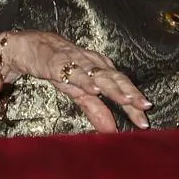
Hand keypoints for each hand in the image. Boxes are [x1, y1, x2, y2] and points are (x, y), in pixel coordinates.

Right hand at [0, 31, 151, 132]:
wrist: (33, 48)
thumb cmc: (61, 68)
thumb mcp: (78, 92)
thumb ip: (95, 110)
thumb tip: (112, 131)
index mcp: (102, 70)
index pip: (123, 86)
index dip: (135, 103)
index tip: (145, 121)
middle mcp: (95, 64)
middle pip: (117, 79)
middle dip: (132, 95)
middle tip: (145, 108)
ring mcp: (79, 63)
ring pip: (100, 75)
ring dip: (114, 88)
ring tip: (127, 99)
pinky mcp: (60, 63)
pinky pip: (75, 72)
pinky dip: (85, 80)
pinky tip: (93, 88)